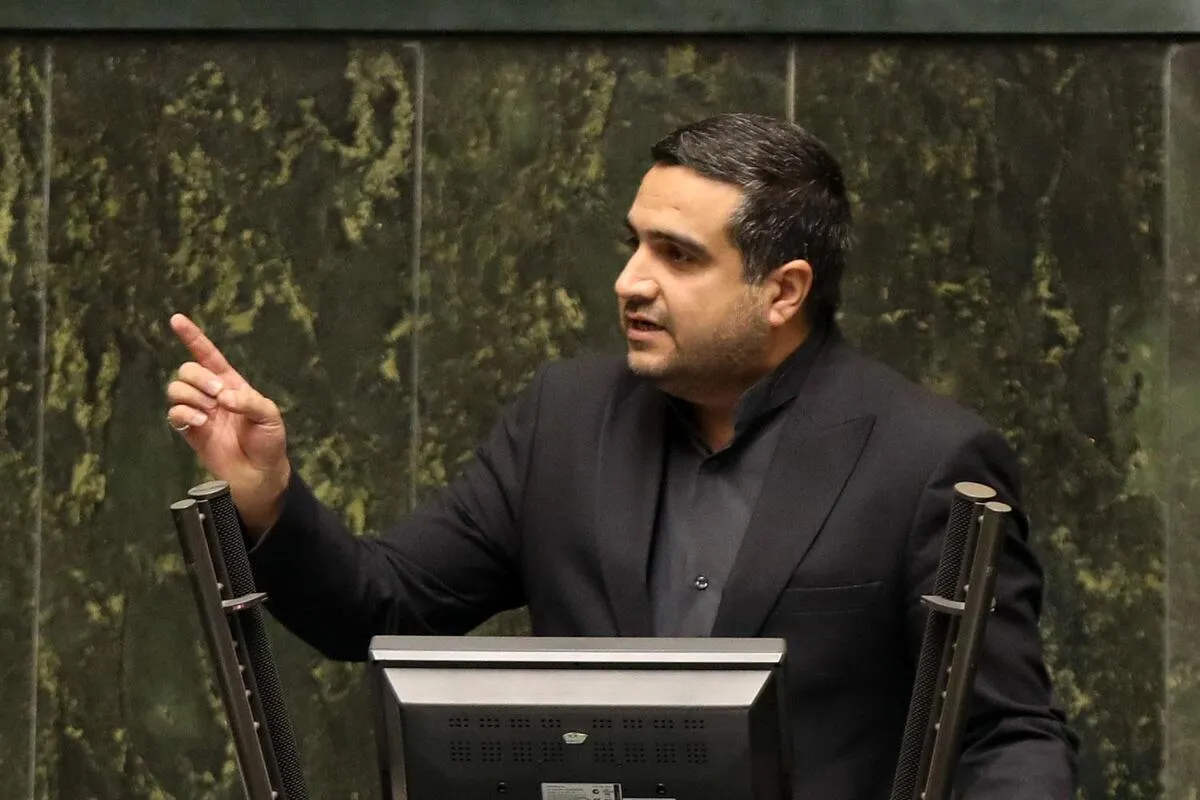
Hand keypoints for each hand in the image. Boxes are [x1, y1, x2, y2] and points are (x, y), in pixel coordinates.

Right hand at [166, 313, 290, 535]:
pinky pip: (175, 412)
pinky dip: (186, 413)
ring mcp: (199, 411)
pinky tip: (202, 422)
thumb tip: (224, 397)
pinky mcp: (190, 430)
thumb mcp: (269, 416)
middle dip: (199, 378)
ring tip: (211, 411)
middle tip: (218, 395)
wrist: (259, 473)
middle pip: (187, 369)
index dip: (193, 337)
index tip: (176, 320)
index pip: (208, 355)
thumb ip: (249, 401)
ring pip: (176, 388)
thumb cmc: (268, 441)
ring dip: (192, 395)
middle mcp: (212, 394)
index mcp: (231, 383)